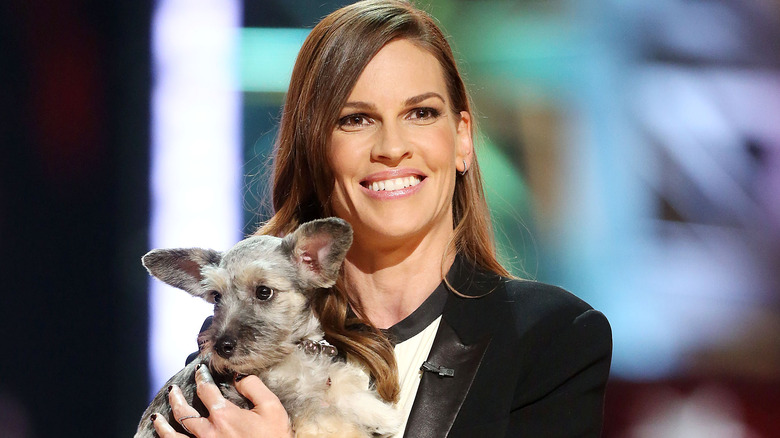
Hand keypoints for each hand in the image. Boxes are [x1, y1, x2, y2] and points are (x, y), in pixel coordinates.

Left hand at [151, 365, 292, 437]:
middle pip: (184, 413)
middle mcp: (209, 432)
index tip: (199, 371)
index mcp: (224, 415)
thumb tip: (238, 377)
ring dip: (163, 426)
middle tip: (172, 390)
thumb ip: (254, 387)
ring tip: (158, 418)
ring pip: (174, 437)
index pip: (206, 390)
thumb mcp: (272, 408)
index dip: (201, 377)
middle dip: (176, 398)